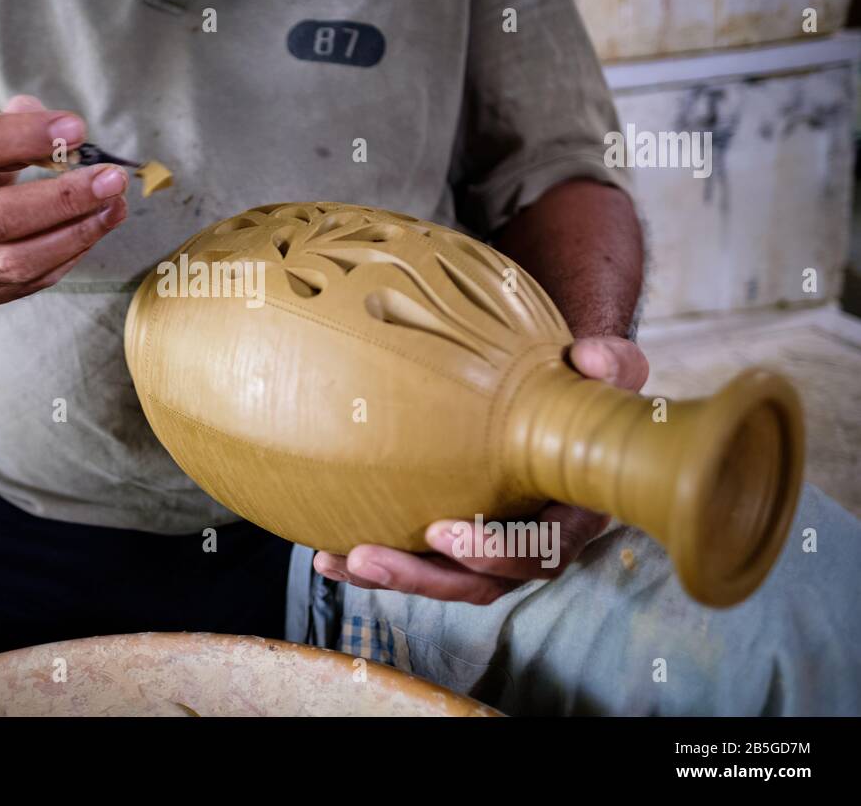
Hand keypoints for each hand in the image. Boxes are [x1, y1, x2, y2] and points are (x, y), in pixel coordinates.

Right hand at [0, 95, 127, 306]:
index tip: (75, 128)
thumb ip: (5, 125)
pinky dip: (67, 255)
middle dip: (62, 198)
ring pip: (15, 260)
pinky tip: (92, 229)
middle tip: (111, 179)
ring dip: (76, 233)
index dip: (21, 137)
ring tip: (114, 207)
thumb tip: (61, 129)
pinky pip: (27, 282)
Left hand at [313, 335, 649, 603]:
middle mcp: (534, 542)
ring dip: (391, 575)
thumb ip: (609, 363)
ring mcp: (493, 545)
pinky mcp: (458, 538)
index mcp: (574, 514)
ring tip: (338, 560)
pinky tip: (328, 555)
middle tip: (368, 556)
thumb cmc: (585, 385)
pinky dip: (376, 563)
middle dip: (422, 576)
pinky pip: (420, 560)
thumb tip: (586, 357)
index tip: (445, 534)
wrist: (562, 393)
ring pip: (444, 579)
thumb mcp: (608, 371)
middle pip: (481, 582)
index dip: (497, 552)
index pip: (542, 550)